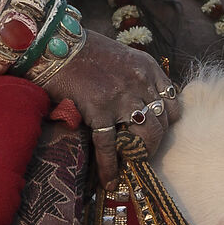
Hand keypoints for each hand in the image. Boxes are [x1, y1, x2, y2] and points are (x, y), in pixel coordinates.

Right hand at [37, 32, 176, 182]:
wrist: (52, 43)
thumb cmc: (81, 48)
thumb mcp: (120, 56)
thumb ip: (134, 77)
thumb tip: (137, 102)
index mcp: (147, 67)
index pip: (171, 102)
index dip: (165, 121)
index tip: (156, 130)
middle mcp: (140, 82)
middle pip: (162, 122)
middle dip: (154, 141)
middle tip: (142, 152)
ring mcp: (121, 97)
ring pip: (146, 135)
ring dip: (140, 153)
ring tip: (131, 164)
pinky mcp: (99, 109)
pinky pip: (109, 145)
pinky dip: (110, 166)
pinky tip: (109, 181)